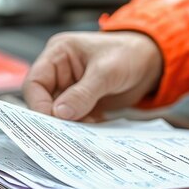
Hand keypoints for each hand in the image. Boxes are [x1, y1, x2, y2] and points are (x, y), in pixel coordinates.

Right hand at [23, 31, 161, 121]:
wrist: (152, 61)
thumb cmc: (129, 54)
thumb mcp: (106, 72)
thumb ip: (83, 93)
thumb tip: (60, 113)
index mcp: (59, 54)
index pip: (35, 82)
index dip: (39, 103)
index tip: (52, 121)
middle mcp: (61, 71)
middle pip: (44, 100)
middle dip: (54, 118)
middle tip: (64, 134)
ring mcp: (71, 88)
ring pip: (59, 112)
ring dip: (69, 124)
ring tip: (80, 135)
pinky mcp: (83, 102)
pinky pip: (74, 118)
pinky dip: (80, 127)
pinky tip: (90, 133)